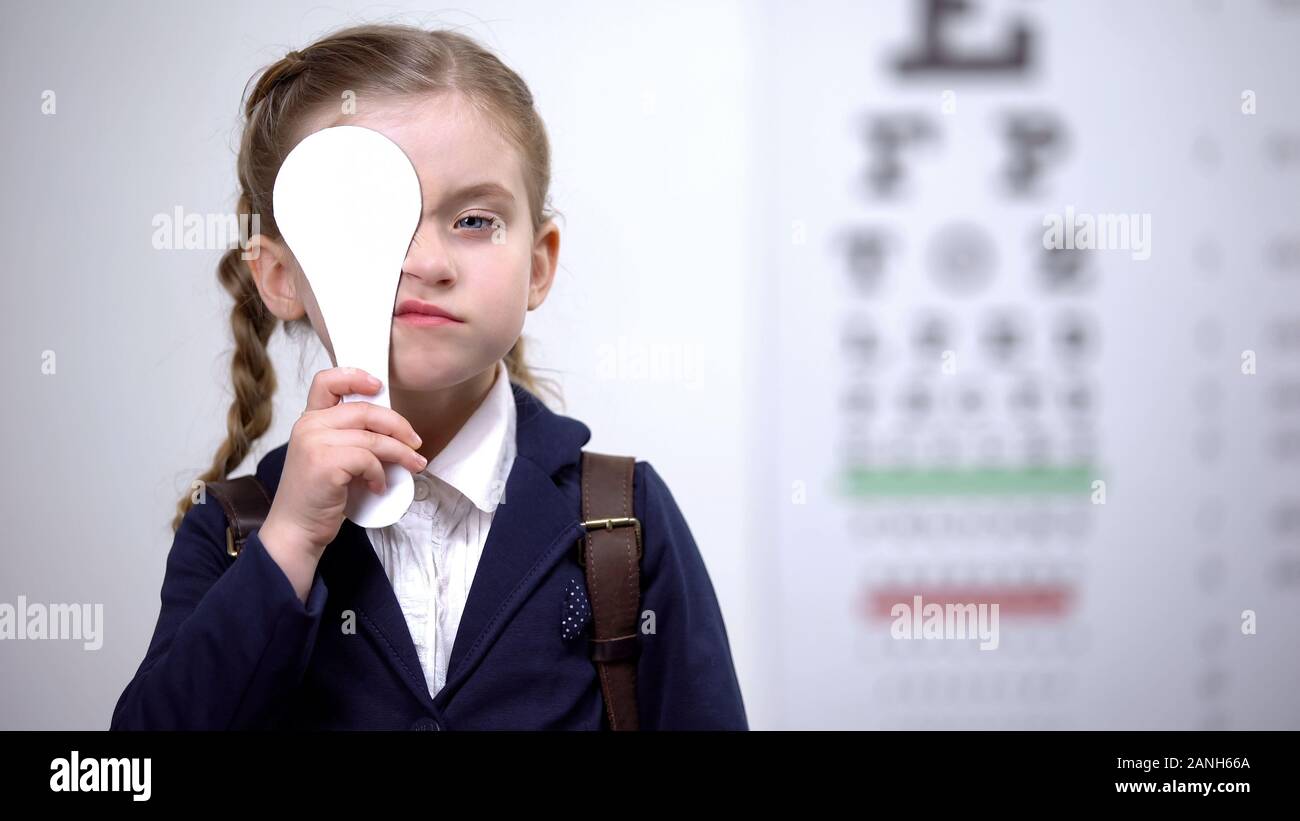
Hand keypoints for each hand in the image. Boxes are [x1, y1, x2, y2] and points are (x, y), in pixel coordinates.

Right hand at [261, 366, 425, 562]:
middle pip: (365, 410)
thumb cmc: (319, 495)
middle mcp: (309, 426)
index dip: (355, 377)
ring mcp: (315, 443)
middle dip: (398, 425)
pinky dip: (381, 474)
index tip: (379, 386)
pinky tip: (379, 487)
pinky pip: (369, 459)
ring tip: (413, 466)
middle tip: (415, 443)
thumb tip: (395, 429)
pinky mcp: (325, 464)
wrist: (297, 529)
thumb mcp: (330, 456)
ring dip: (400, 453)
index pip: (326, 382)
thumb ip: (349, 436)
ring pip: (373, 437)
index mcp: (309, 420)